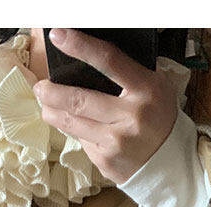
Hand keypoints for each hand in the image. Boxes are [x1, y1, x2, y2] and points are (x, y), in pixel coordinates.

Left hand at [33, 28, 177, 183]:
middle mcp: (130, 117)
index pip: (108, 61)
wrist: (170, 165)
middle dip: (51, 92)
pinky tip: (75, 127)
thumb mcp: (153, 88)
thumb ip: (127, 74)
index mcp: (144, 90)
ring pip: (72, 123)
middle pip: (78, 99)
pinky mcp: (105, 161)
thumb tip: (87, 58)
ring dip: (51, 112)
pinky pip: (81, 141)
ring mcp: (116, 142)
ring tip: (45, 104)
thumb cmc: (158, 119)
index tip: (58, 36)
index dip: (80, 46)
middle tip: (40, 87)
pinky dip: (74, 132)